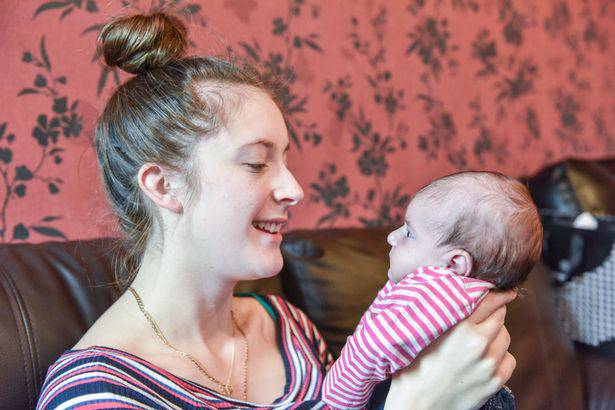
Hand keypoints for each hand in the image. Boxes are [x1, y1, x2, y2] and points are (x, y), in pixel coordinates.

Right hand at [384, 289, 516, 409]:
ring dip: (496, 334)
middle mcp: (478, 343)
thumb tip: (455, 294)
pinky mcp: (495, 382)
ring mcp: (489, 364)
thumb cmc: (412, 368)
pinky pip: (509, 359)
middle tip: (482, 315)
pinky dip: (501, 356)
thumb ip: (443, 314)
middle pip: (500, 316)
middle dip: (493, 312)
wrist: (418, 406)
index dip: (496, 293)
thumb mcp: (424, 334)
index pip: (489, 300)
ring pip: (505, 336)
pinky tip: (484, 359)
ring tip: (479, 340)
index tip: (503, 289)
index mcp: (459, 327)